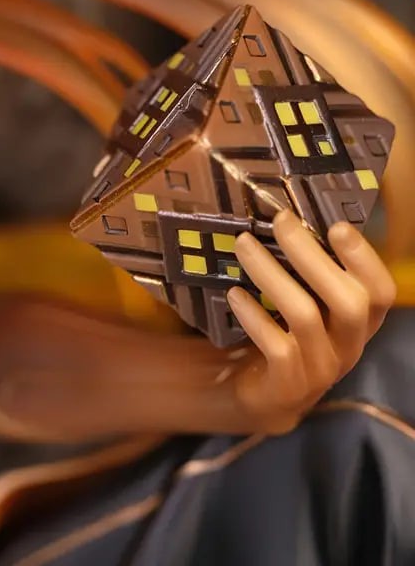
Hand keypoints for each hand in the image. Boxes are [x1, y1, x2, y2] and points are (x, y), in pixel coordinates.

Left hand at [225, 209, 395, 434]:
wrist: (262, 396)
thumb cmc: (286, 335)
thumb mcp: (305, 304)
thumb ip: (307, 274)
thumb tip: (286, 219)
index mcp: (359, 322)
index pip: (380, 291)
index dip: (365, 258)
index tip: (337, 225)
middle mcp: (348, 345)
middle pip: (348, 300)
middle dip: (313, 256)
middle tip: (280, 221)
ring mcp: (321, 368)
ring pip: (305, 316)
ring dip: (271, 274)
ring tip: (243, 244)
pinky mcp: (289, 384)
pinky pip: (277, 347)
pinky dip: (254, 316)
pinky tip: (234, 294)